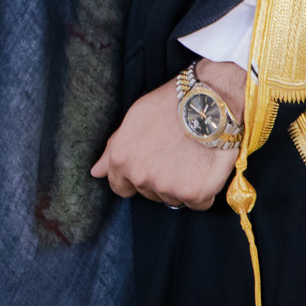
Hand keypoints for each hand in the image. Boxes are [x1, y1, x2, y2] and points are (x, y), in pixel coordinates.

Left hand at [89, 63, 242, 209]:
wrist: (209, 102)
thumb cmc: (171, 105)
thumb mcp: (134, 119)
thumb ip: (113, 149)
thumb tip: (96, 172)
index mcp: (121, 159)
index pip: (120, 187)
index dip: (134, 178)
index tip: (150, 167)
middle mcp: (140, 176)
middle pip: (148, 193)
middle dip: (160, 179)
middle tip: (175, 154)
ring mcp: (167, 187)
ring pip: (173, 198)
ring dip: (182, 184)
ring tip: (191, 157)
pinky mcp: (194, 194)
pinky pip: (198, 203)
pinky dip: (203, 191)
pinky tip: (205, 167)